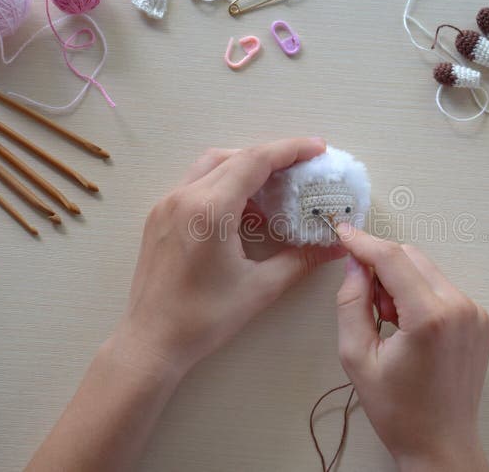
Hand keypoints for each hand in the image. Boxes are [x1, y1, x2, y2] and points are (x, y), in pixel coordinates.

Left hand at [117, 138, 345, 372]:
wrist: (151, 341)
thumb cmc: (204, 318)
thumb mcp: (260, 288)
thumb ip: (300, 260)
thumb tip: (336, 247)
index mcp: (209, 209)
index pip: (255, 161)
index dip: (290, 149)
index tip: (318, 148)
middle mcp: (184, 197)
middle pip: (234, 156)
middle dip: (270, 156)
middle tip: (302, 168)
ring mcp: (166, 205)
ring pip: (211, 166)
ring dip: (245, 169)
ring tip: (274, 191)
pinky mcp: (159, 217)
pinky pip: (196, 185)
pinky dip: (223, 185)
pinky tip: (243, 213)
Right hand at [334, 224, 488, 471]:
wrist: (442, 444)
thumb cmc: (398, 411)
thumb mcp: (357, 357)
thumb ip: (351, 303)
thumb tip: (355, 265)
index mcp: (430, 317)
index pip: (393, 258)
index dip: (364, 242)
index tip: (343, 232)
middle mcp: (460, 308)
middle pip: (412, 258)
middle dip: (382, 267)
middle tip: (366, 301)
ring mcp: (476, 313)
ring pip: (427, 271)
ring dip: (401, 282)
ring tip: (390, 323)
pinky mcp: (481, 319)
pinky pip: (443, 288)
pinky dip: (420, 295)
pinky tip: (411, 328)